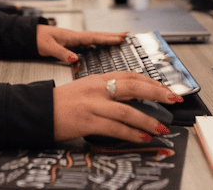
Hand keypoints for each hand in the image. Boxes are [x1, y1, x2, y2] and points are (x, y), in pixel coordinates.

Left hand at [36, 24, 125, 63]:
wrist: (29, 35)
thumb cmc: (38, 39)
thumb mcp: (49, 48)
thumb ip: (62, 53)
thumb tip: (75, 58)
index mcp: (72, 36)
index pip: (93, 37)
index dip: (107, 39)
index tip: (119, 39)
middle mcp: (75, 36)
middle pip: (97, 35)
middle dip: (112, 35)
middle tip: (127, 35)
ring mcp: (75, 39)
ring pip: (95, 37)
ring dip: (108, 37)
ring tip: (120, 38)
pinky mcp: (72, 42)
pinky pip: (90, 42)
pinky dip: (99, 41)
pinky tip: (103, 44)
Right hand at [52, 71, 182, 142]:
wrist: (39, 110)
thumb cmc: (62, 102)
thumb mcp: (85, 88)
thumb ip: (106, 91)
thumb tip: (130, 99)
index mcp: (98, 78)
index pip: (130, 75)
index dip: (151, 81)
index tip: (166, 88)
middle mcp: (98, 88)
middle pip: (134, 86)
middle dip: (157, 93)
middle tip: (173, 100)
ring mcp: (93, 104)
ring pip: (128, 109)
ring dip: (148, 120)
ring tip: (161, 127)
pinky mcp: (88, 120)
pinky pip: (115, 127)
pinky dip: (132, 133)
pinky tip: (142, 137)